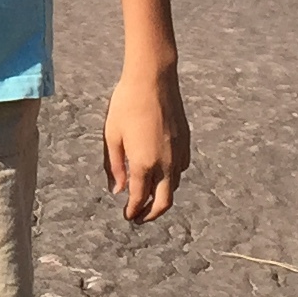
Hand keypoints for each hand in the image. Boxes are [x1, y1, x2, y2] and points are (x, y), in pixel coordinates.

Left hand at [104, 63, 189, 220]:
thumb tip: (118, 190)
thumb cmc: (127, 105)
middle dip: (152, 214)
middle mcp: (165, 163)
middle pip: (164, 201)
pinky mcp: (186, 142)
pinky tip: (162, 173)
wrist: (153, 79)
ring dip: (163, 196)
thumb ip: (114, 166)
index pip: (140, 198)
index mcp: (144, 164)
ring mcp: (179, 153)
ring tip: (149, 196)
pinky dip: (172, 178)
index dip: (133, 211)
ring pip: (175, 186)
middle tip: (140, 217)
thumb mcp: (112, 136)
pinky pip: (181, 168)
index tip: (128, 216)